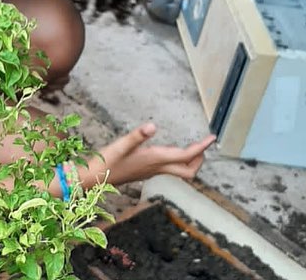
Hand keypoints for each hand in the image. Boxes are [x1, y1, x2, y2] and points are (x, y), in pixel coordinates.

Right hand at [95, 123, 215, 183]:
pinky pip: (169, 168)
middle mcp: (156, 168)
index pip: (185, 156)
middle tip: (205, 145)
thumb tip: (152, 126)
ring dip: (190, 161)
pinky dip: (177, 160)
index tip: (212, 139)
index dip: (201, 148)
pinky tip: (171, 152)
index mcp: (154, 159)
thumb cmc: (106, 162)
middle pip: (188, 171)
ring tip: (194, 147)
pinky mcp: (145, 171)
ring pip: (179, 171)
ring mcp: (151, 171)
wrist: (93, 179)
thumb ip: (137, 136)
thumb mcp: (120, 145)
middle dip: (199, 159)